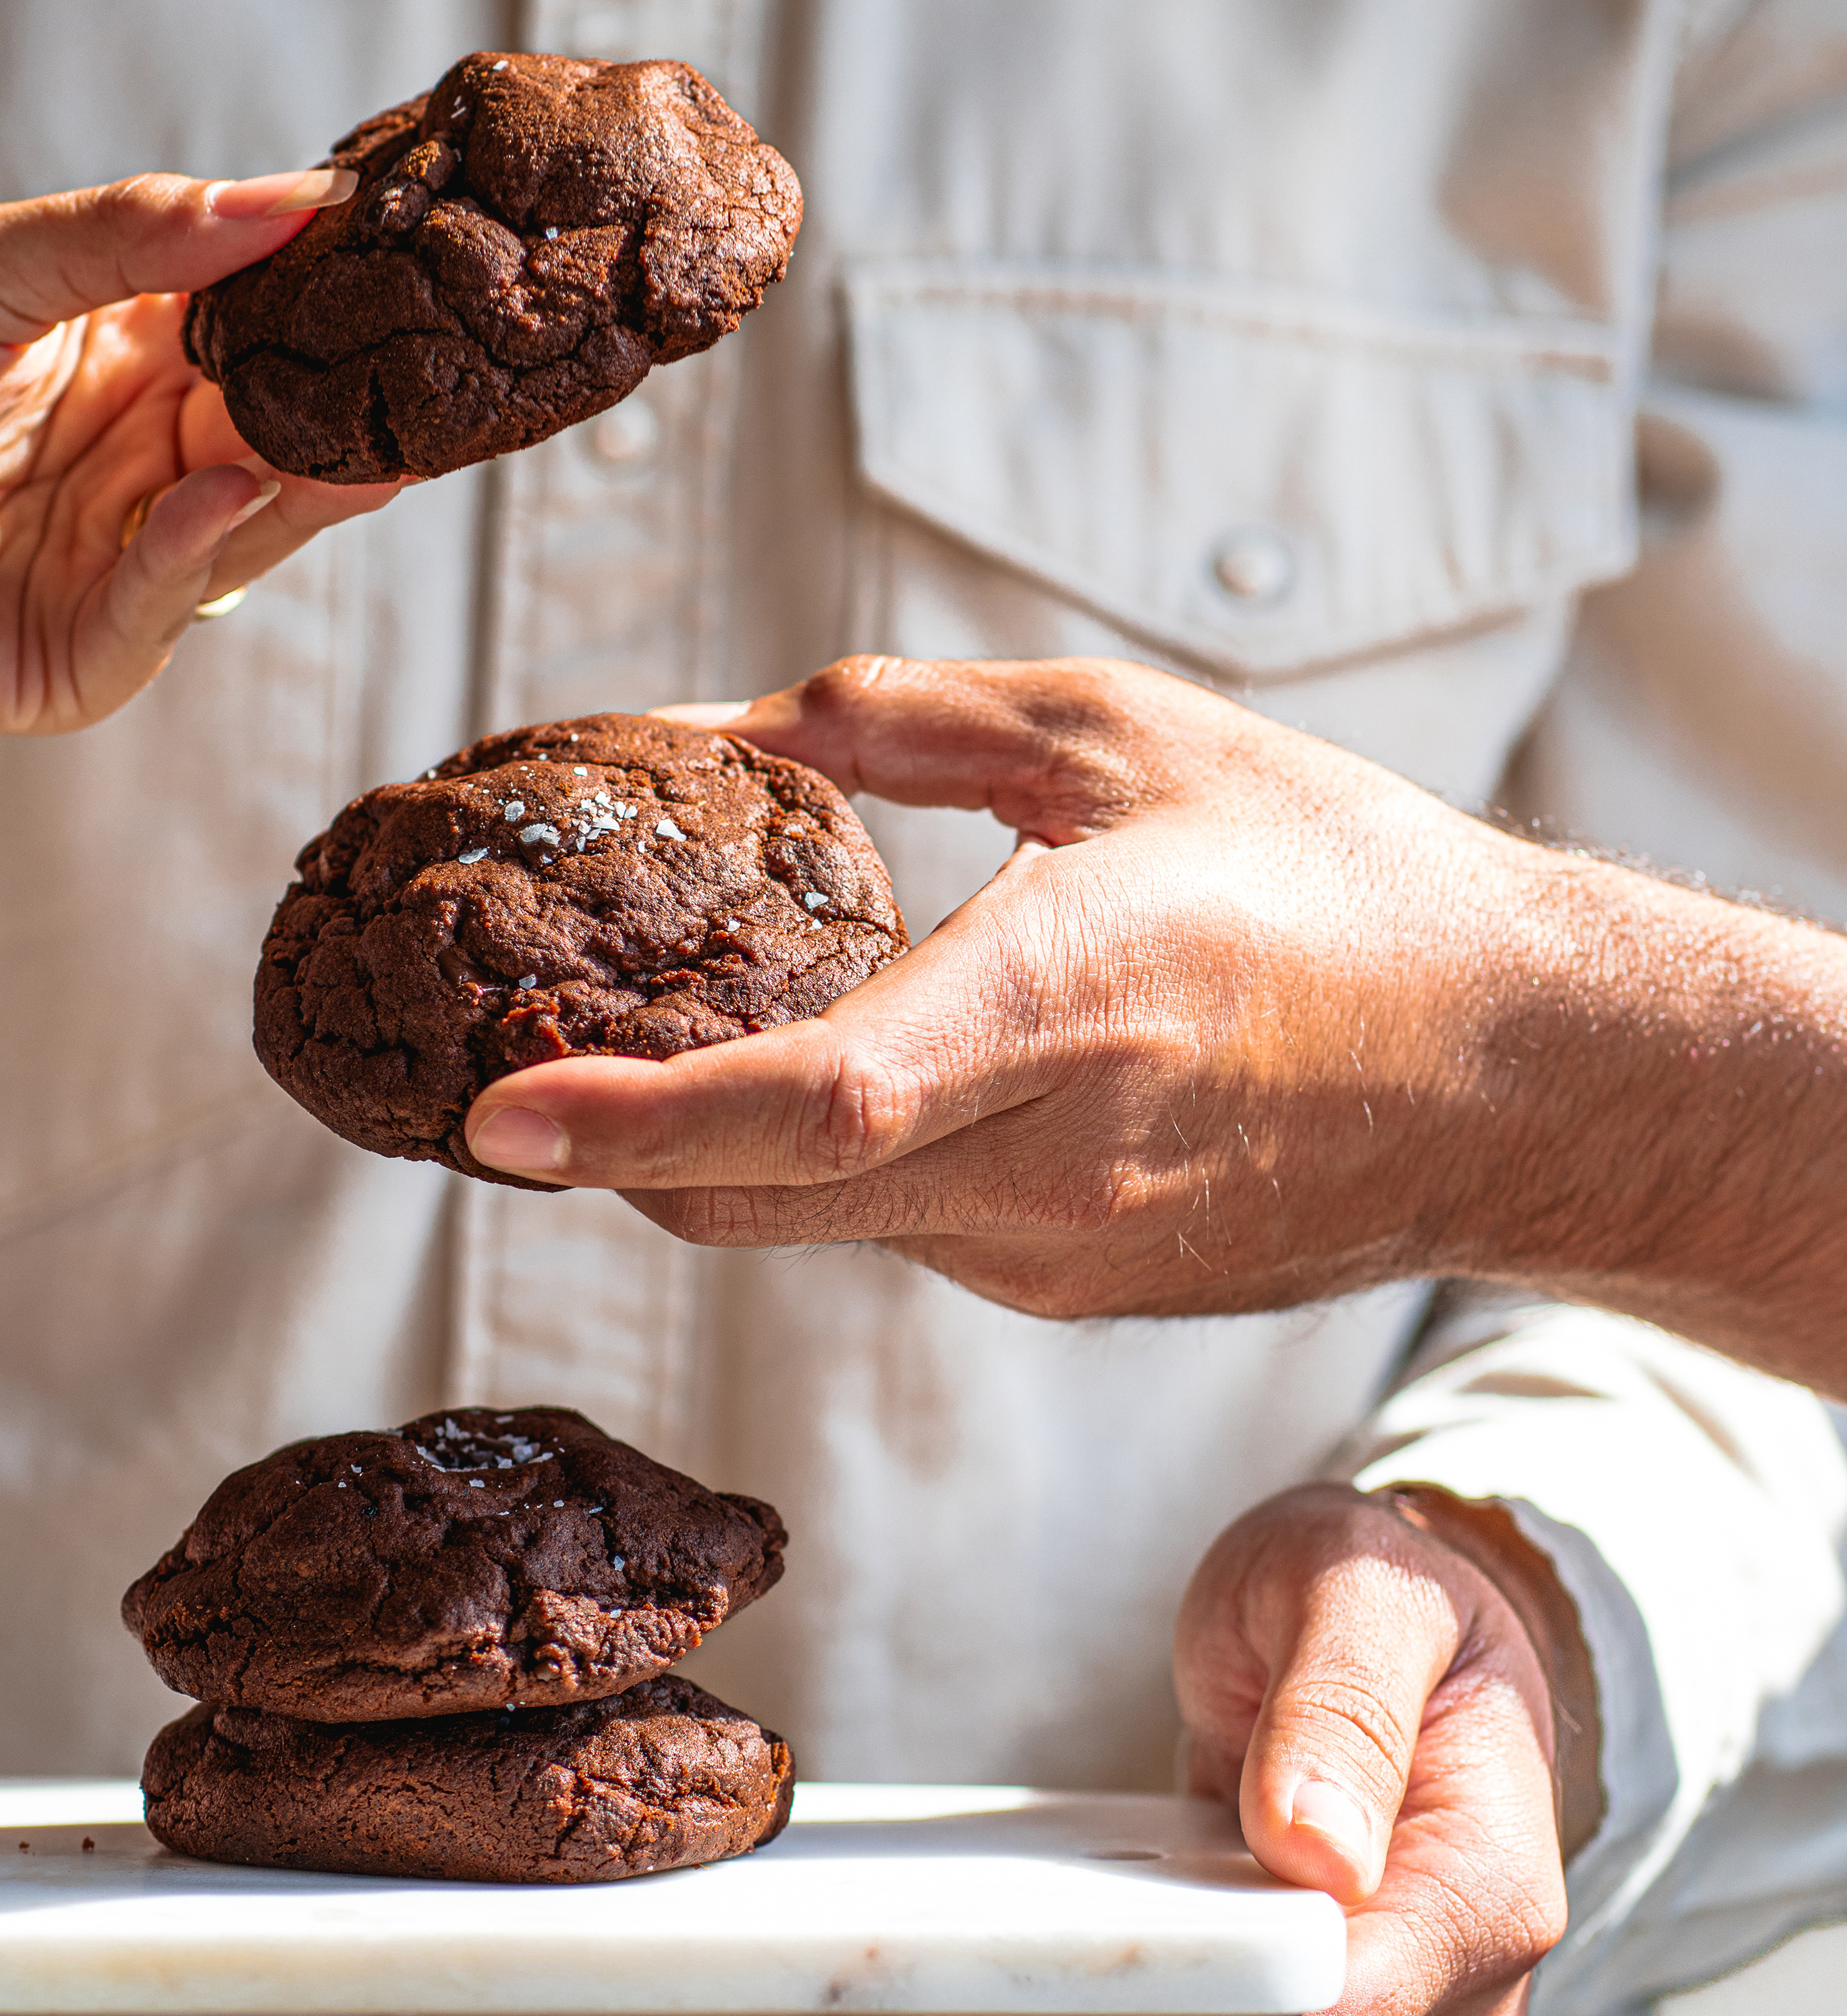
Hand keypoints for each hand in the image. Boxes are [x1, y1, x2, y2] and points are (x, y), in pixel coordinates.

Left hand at [0, 169, 396, 766]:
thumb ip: (127, 235)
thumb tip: (295, 193)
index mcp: (109, 339)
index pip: (259, 309)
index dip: (335, 285)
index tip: (421, 245)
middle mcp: (127, 449)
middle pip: (278, 422)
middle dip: (354, 393)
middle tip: (440, 353)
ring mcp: (103, 557)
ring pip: (248, 522)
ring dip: (307, 480)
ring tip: (373, 436)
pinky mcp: (66, 658)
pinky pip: (162, 611)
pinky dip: (196, 558)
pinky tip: (213, 498)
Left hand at [454, 656, 1620, 1317]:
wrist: (1518, 1072)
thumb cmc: (1334, 874)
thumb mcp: (1123, 733)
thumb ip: (904, 723)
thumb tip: (723, 732)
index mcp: (1069, 1004)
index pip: (817, 1101)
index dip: (638, 1122)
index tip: (496, 1119)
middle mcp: (1053, 1163)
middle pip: (763, 1191)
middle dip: (610, 1142)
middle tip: (508, 1054)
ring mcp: (1059, 1254)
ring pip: (813, 1218)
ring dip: (714, 1144)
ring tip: (662, 1029)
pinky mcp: (1069, 1292)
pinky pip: (896, 1228)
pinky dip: (826, 1158)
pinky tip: (847, 1063)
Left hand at [815, 1482, 1592, 2015]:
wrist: (1407, 1641)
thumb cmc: (1392, 1596)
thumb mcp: (1367, 1589)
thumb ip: (1346, 1703)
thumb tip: (1314, 1848)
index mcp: (1477, 1895)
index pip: (1311, 2011)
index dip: (1149, 2012)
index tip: (985, 1982)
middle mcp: (1443, 2002)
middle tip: (881, 1982)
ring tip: (876, 1983)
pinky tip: (937, 1985)